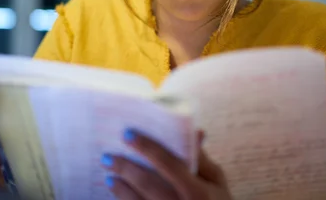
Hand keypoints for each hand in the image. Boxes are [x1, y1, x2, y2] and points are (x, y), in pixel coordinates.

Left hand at [101, 129, 230, 199]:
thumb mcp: (217, 181)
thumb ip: (202, 159)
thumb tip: (193, 131)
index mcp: (196, 191)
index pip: (167, 163)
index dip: (146, 147)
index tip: (127, 134)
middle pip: (147, 184)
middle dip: (125, 168)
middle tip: (108, 156)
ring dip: (120, 188)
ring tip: (109, 175)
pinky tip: (117, 193)